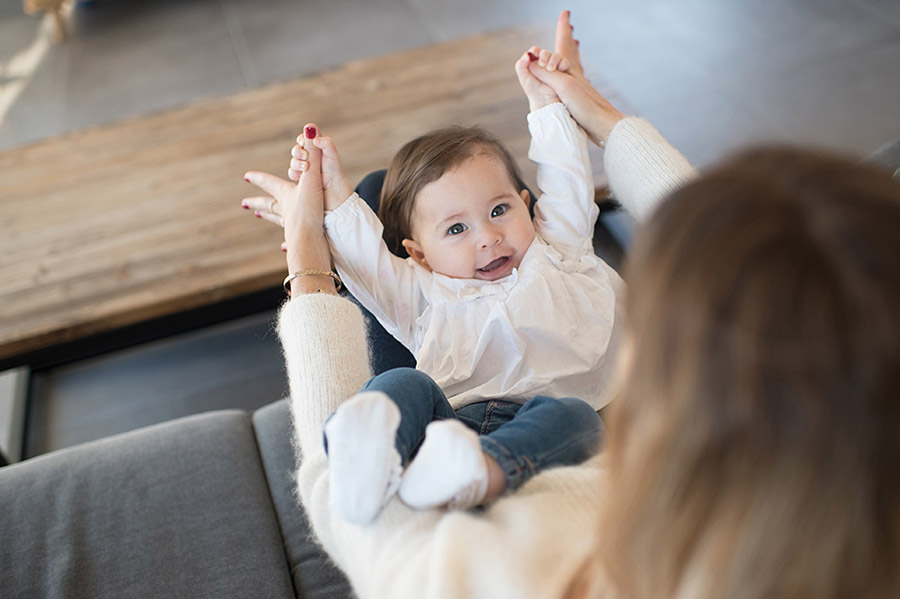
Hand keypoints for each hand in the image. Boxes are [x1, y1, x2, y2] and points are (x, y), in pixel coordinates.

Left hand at [242, 123, 336, 294]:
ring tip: (262, 216)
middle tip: (244, 204)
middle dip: (258, 202)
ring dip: (271, 217)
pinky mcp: (301, 242)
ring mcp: (292, 229)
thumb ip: (314, 154)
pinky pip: (292, 240)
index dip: (259, 178)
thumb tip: (310, 128)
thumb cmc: (311, 213)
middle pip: (269, 205)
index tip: (246, 177)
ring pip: (278, 221)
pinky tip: (285, 247)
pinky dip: (289, 242)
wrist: (312, 244)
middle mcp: (286, 212)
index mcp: (286, 197)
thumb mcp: (313, 178)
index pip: (269, 184)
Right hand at [288, 127, 352, 212]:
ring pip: (293, 162)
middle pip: (297, 150)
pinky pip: (292, 173)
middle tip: (305, 156)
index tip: (304, 140)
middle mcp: (310, 158)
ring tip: (306, 168)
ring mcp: (305, 170)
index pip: (305, 139)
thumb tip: (311, 130)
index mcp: (318, 150)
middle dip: (298, 151)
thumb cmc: (336, 173)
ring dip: (296, 163)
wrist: (335, 194)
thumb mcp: (332, 155)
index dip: (303, 138)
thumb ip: (325, 142)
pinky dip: (294, 173)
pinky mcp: (301, 180)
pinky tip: (301, 176)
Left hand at [514, 47, 570, 111]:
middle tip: (542, 64)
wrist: (546, 103)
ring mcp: (555, 67)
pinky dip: (563, 64)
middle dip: (544, 55)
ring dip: (554, 59)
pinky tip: (560, 70)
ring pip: (556, 56)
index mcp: (534, 64)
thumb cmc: (534, 92)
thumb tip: (526, 54)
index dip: (535, 51)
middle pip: (546, 52)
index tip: (535, 53)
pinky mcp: (565, 71)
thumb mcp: (524, 79)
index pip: (535, 52)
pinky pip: (565, 63)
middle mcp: (545, 64)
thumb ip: (521, 66)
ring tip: (550, 69)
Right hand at [527, 10, 625, 145]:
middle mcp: (574, 75)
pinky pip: (571, 79)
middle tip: (568, 24)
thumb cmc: (586, 106)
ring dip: (569, 53)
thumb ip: (546, 73)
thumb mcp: (563, 86)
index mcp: (570, 70)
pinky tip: (570, 77)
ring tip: (572, 44)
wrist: (605, 126)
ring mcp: (577, 87)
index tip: (566, 13)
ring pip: (571, 65)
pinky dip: (569, 72)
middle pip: (569, 52)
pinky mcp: (578, 99)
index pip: (563, 44)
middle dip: (566, 37)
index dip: (563, 29)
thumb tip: (528, 61)